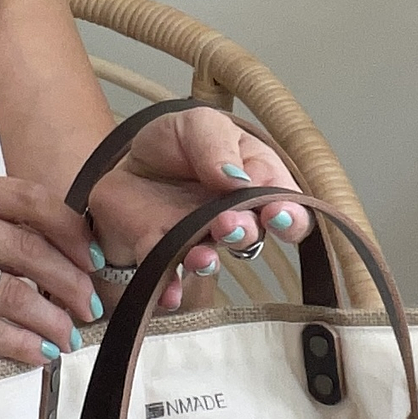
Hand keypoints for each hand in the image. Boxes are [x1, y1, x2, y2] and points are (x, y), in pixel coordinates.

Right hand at [0, 173, 100, 382]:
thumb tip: (70, 257)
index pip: (30, 199)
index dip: (73, 231)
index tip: (97, 261)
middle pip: (29, 247)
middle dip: (72, 283)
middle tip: (91, 309)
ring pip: (12, 292)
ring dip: (52, 320)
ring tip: (70, 338)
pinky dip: (20, 345)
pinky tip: (40, 355)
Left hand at [86, 106, 311, 309]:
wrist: (126, 161)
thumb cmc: (175, 144)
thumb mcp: (198, 124)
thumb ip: (218, 144)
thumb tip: (237, 179)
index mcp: (256, 182)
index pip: (288, 208)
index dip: (291, 217)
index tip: (276, 214)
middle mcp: (235, 218)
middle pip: (253, 236)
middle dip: (245, 232)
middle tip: (227, 223)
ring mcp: (198, 239)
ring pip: (212, 258)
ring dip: (208, 262)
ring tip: (200, 255)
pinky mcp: (162, 252)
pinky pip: (168, 276)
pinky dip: (170, 288)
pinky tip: (169, 294)